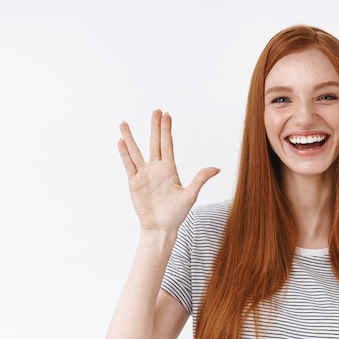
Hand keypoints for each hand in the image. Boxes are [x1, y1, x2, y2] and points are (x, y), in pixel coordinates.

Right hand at [118, 109, 219, 231]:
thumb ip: (200, 179)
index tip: (166, 114)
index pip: (167, 144)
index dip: (166, 130)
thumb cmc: (177, 214)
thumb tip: (217, 168)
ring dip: (130, 137)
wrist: (161, 227)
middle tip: (155, 110)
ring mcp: (144, 174)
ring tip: (124, 123)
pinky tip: (120, 142)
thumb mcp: (190, 195)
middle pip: (154, 143)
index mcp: (170, 169)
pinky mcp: (134, 182)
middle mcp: (156, 169)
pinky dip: (124, 153)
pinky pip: (128, 165)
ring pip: (136, 151)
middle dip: (155, 126)